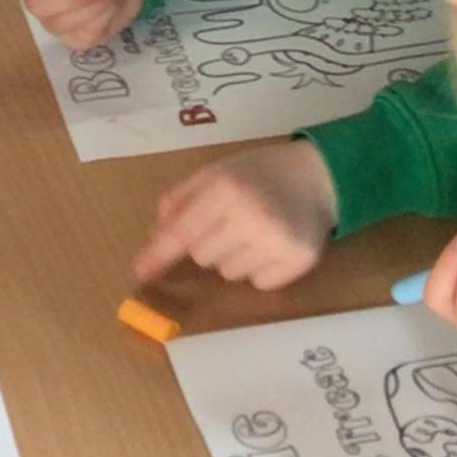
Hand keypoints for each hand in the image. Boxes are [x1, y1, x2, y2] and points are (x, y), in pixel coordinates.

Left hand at [132, 139, 338, 288]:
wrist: (317, 176)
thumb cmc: (257, 174)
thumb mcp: (214, 172)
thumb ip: (179, 201)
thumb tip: (156, 239)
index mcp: (225, 190)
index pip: (181, 233)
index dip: (157, 254)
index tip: (139, 272)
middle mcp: (251, 217)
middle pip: (202, 257)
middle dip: (209, 243)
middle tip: (232, 221)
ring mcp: (277, 242)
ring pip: (229, 273)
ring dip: (235, 257)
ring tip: (256, 230)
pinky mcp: (300, 261)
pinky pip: (259, 284)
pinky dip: (261, 269)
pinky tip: (273, 244)